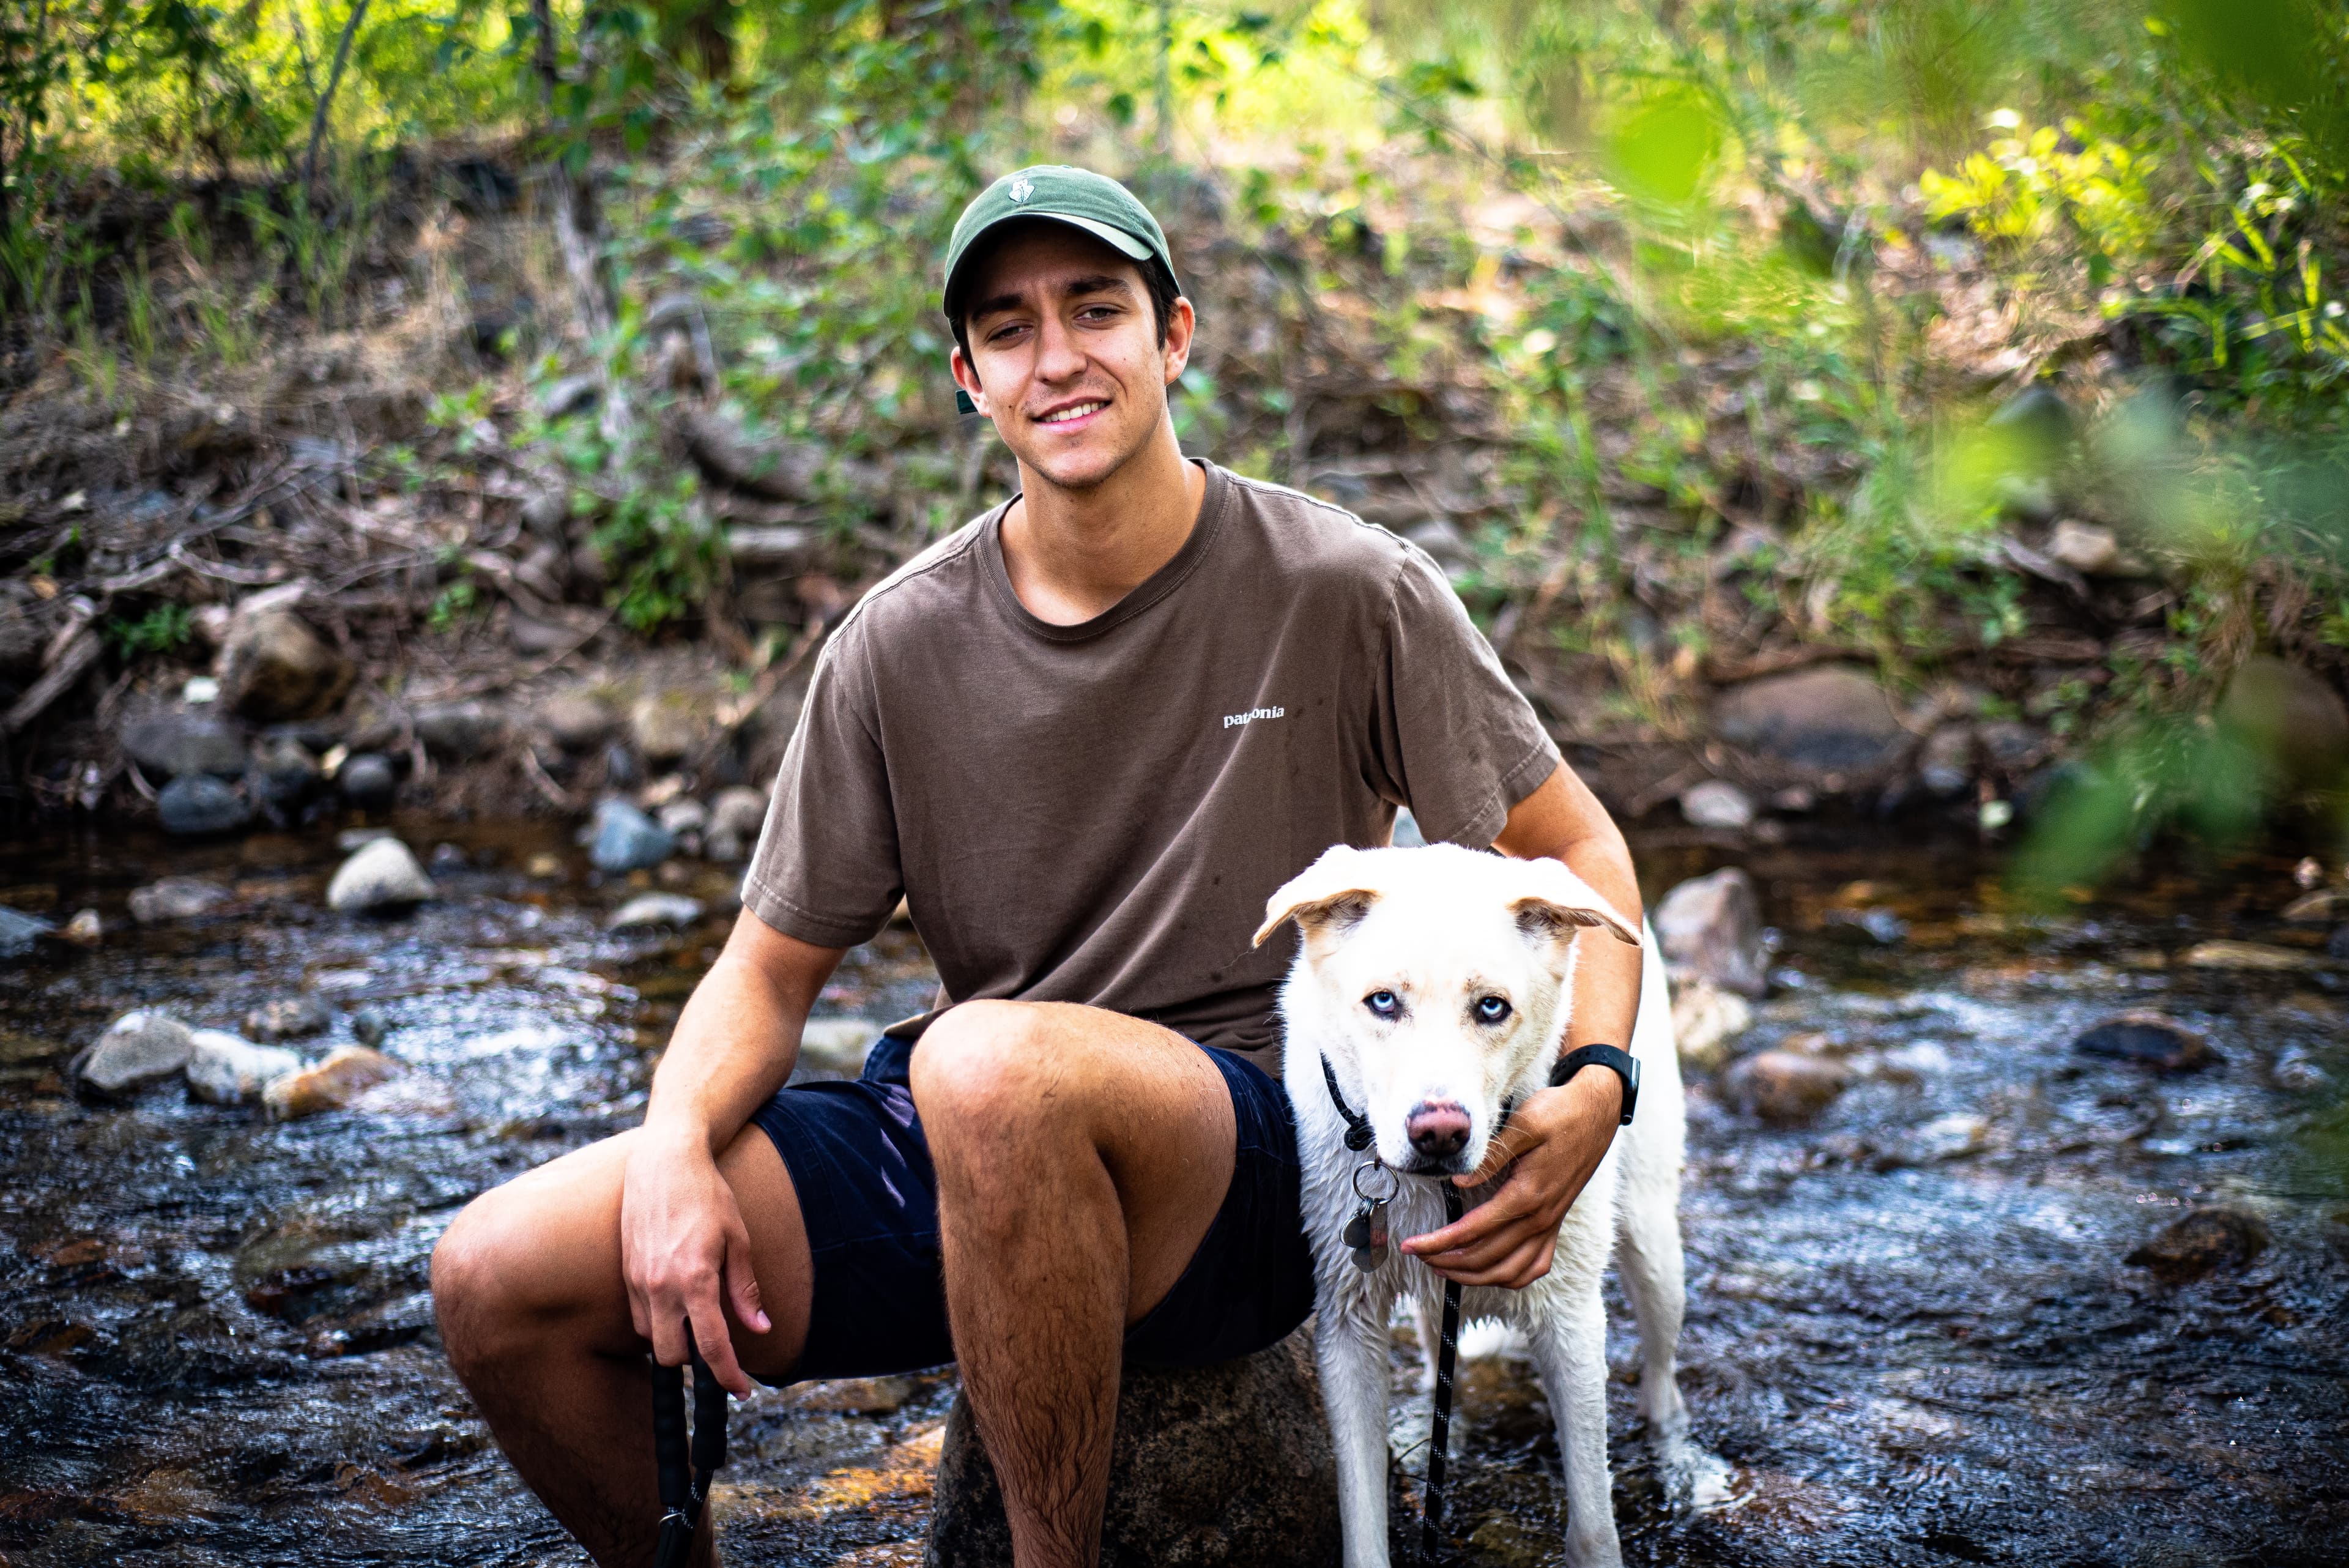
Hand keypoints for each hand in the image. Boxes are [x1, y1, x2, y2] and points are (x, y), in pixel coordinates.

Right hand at [620, 1126, 769, 1395]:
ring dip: (672, 1339)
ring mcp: (638, 1280)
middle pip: (670, 1356)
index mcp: (695, 1279)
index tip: (741, 1390)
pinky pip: (638, 1314)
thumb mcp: (738, 1239)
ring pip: (650, 1338)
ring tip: (695, 1319)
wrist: (664, 1161)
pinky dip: (657, 1319)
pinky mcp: (625, 1271)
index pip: (710, 1346)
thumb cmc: (708, 1196)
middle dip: (692, 1361)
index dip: (727, 1375)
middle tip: (716, 1350)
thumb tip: (760, 1328)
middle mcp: (661, 1286)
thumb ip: (745, 1290)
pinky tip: (675, 1300)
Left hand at [1398, 1067, 1621, 1288]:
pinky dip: (1510, 1277)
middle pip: (1486, 1258)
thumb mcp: (1524, 1124)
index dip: (1438, 1242)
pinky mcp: (1556, 1224)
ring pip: (1509, 1272)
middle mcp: (1540, 1218)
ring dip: (1474, 1277)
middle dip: (1446, 1260)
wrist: (1597, 1113)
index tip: (1410, 1245)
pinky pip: (1535, 1267)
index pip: (1472, 1231)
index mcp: (1527, 1195)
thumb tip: (1459, 1181)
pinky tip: (1490, 1273)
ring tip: (1443, 1266)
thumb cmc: (1558, 1114)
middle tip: (1417, 1254)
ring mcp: (1550, 1224)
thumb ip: (1491, 1157)